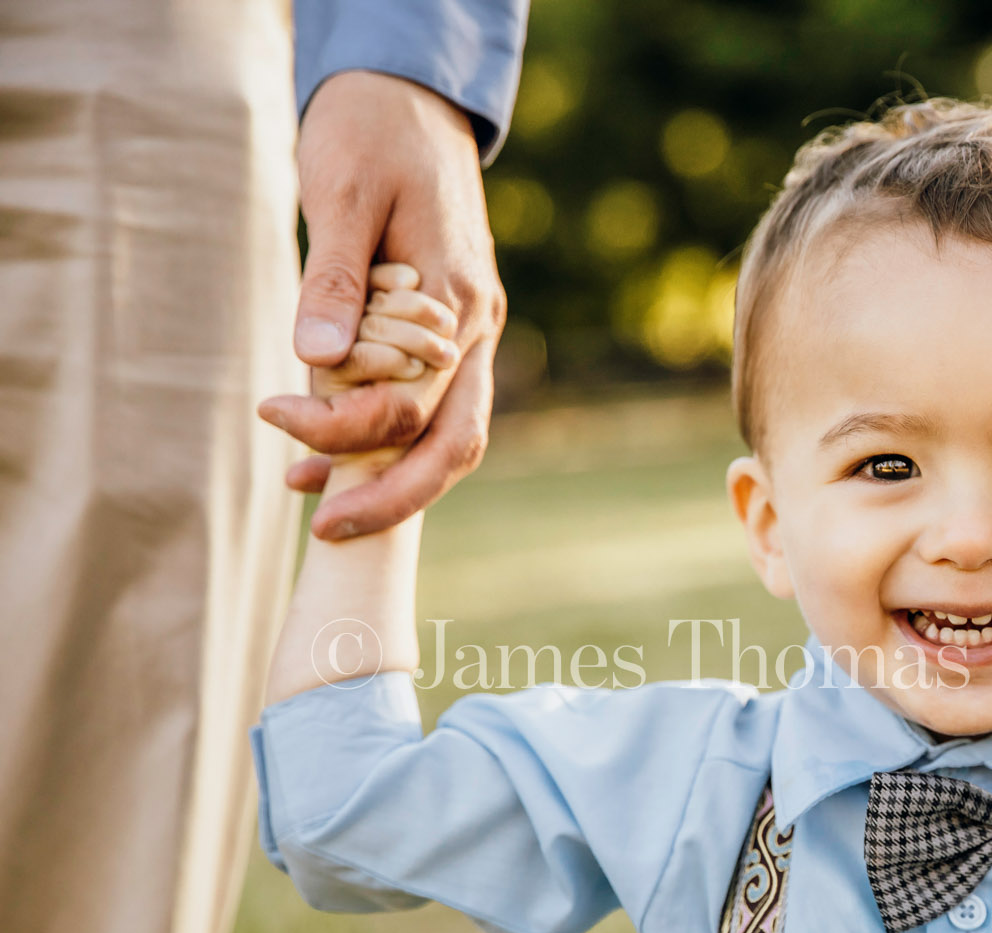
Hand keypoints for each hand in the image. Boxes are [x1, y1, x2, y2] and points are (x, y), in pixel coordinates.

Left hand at [258, 70, 504, 539]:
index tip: (274, 415)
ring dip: (392, 480)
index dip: (344, 424)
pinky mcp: (449, 336)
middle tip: (324, 531)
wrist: (412, 101)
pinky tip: (329, 458)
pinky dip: (387, 442)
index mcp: (459, 299)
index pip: (412, 398)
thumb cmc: (374, 136)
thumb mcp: (344, 195)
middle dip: (393, 496)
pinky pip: (430, 407)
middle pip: (453, 442)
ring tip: (314, 505)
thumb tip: (317, 363)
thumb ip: (337, 281)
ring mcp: (469, 336)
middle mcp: (477, 328)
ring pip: (450, 435)